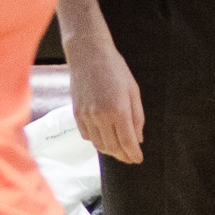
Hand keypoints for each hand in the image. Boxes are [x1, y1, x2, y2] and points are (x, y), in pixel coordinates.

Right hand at [66, 32, 145, 163]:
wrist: (88, 55)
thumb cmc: (115, 69)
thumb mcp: (133, 91)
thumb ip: (137, 117)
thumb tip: (138, 139)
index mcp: (118, 110)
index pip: (127, 142)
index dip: (133, 154)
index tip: (138, 159)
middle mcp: (100, 116)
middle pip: (112, 147)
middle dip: (123, 156)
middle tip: (130, 158)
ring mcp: (86, 116)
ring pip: (98, 144)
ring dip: (110, 151)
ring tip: (119, 151)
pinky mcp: (76, 114)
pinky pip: (87, 136)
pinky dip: (97, 141)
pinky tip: (104, 139)